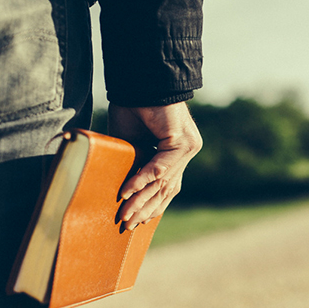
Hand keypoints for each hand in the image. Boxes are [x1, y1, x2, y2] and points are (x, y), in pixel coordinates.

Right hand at [108, 101, 201, 229]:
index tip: (135, 223)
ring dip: (140, 200)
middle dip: (145, 209)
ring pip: (163, 182)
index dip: (151, 206)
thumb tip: (121, 193)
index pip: (167, 186)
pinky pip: (160, 168)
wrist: (140, 81)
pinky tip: (126, 193)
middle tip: (127, 226)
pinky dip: (141, 180)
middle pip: (167, 189)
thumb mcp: (129, 144)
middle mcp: (186, 151)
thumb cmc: (133, 107)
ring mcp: (188, 147)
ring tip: (123, 215)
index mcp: (177, 153)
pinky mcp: (182, 142)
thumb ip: (131, 165)